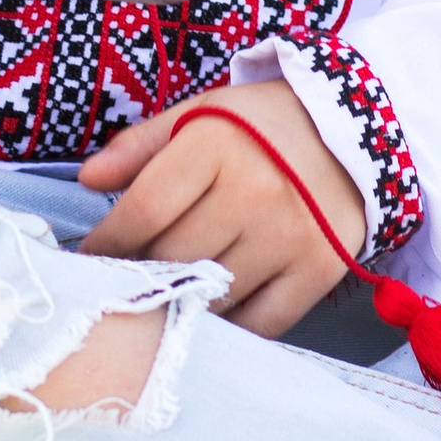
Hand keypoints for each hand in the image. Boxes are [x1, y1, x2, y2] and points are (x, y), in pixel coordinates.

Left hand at [75, 79, 366, 337]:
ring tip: (167, 295)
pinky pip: (262, 322)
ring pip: (214, 296)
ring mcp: (290, 235)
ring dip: (183, 302)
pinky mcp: (320, 270)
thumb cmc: (259, 126)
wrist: (352, 132)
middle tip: (125, 279)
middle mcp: (254, 191)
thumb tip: (88, 180)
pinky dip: (232, 325)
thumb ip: (140, 147)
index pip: (144, 210)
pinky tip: (215, 310)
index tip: (90, 256)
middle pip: (175, 258)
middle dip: (141, 273)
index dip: (107, 241)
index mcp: (216, 144)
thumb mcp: (200, 114)